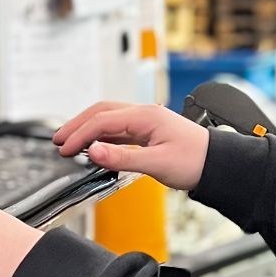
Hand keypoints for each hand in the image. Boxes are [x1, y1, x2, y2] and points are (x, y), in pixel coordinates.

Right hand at [54, 102, 209, 191]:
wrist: (217, 164)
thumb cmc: (195, 161)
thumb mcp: (157, 163)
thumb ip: (122, 158)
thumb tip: (94, 151)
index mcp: (145, 116)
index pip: (102, 120)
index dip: (80, 134)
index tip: (64, 149)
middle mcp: (144, 114)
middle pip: (101, 112)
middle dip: (77, 125)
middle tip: (58, 140)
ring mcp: (146, 121)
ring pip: (108, 118)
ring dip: (88, 128)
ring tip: (70, 141)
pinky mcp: (148, 132)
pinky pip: (118, 128)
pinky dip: (101, 135)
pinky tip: (93, 145)